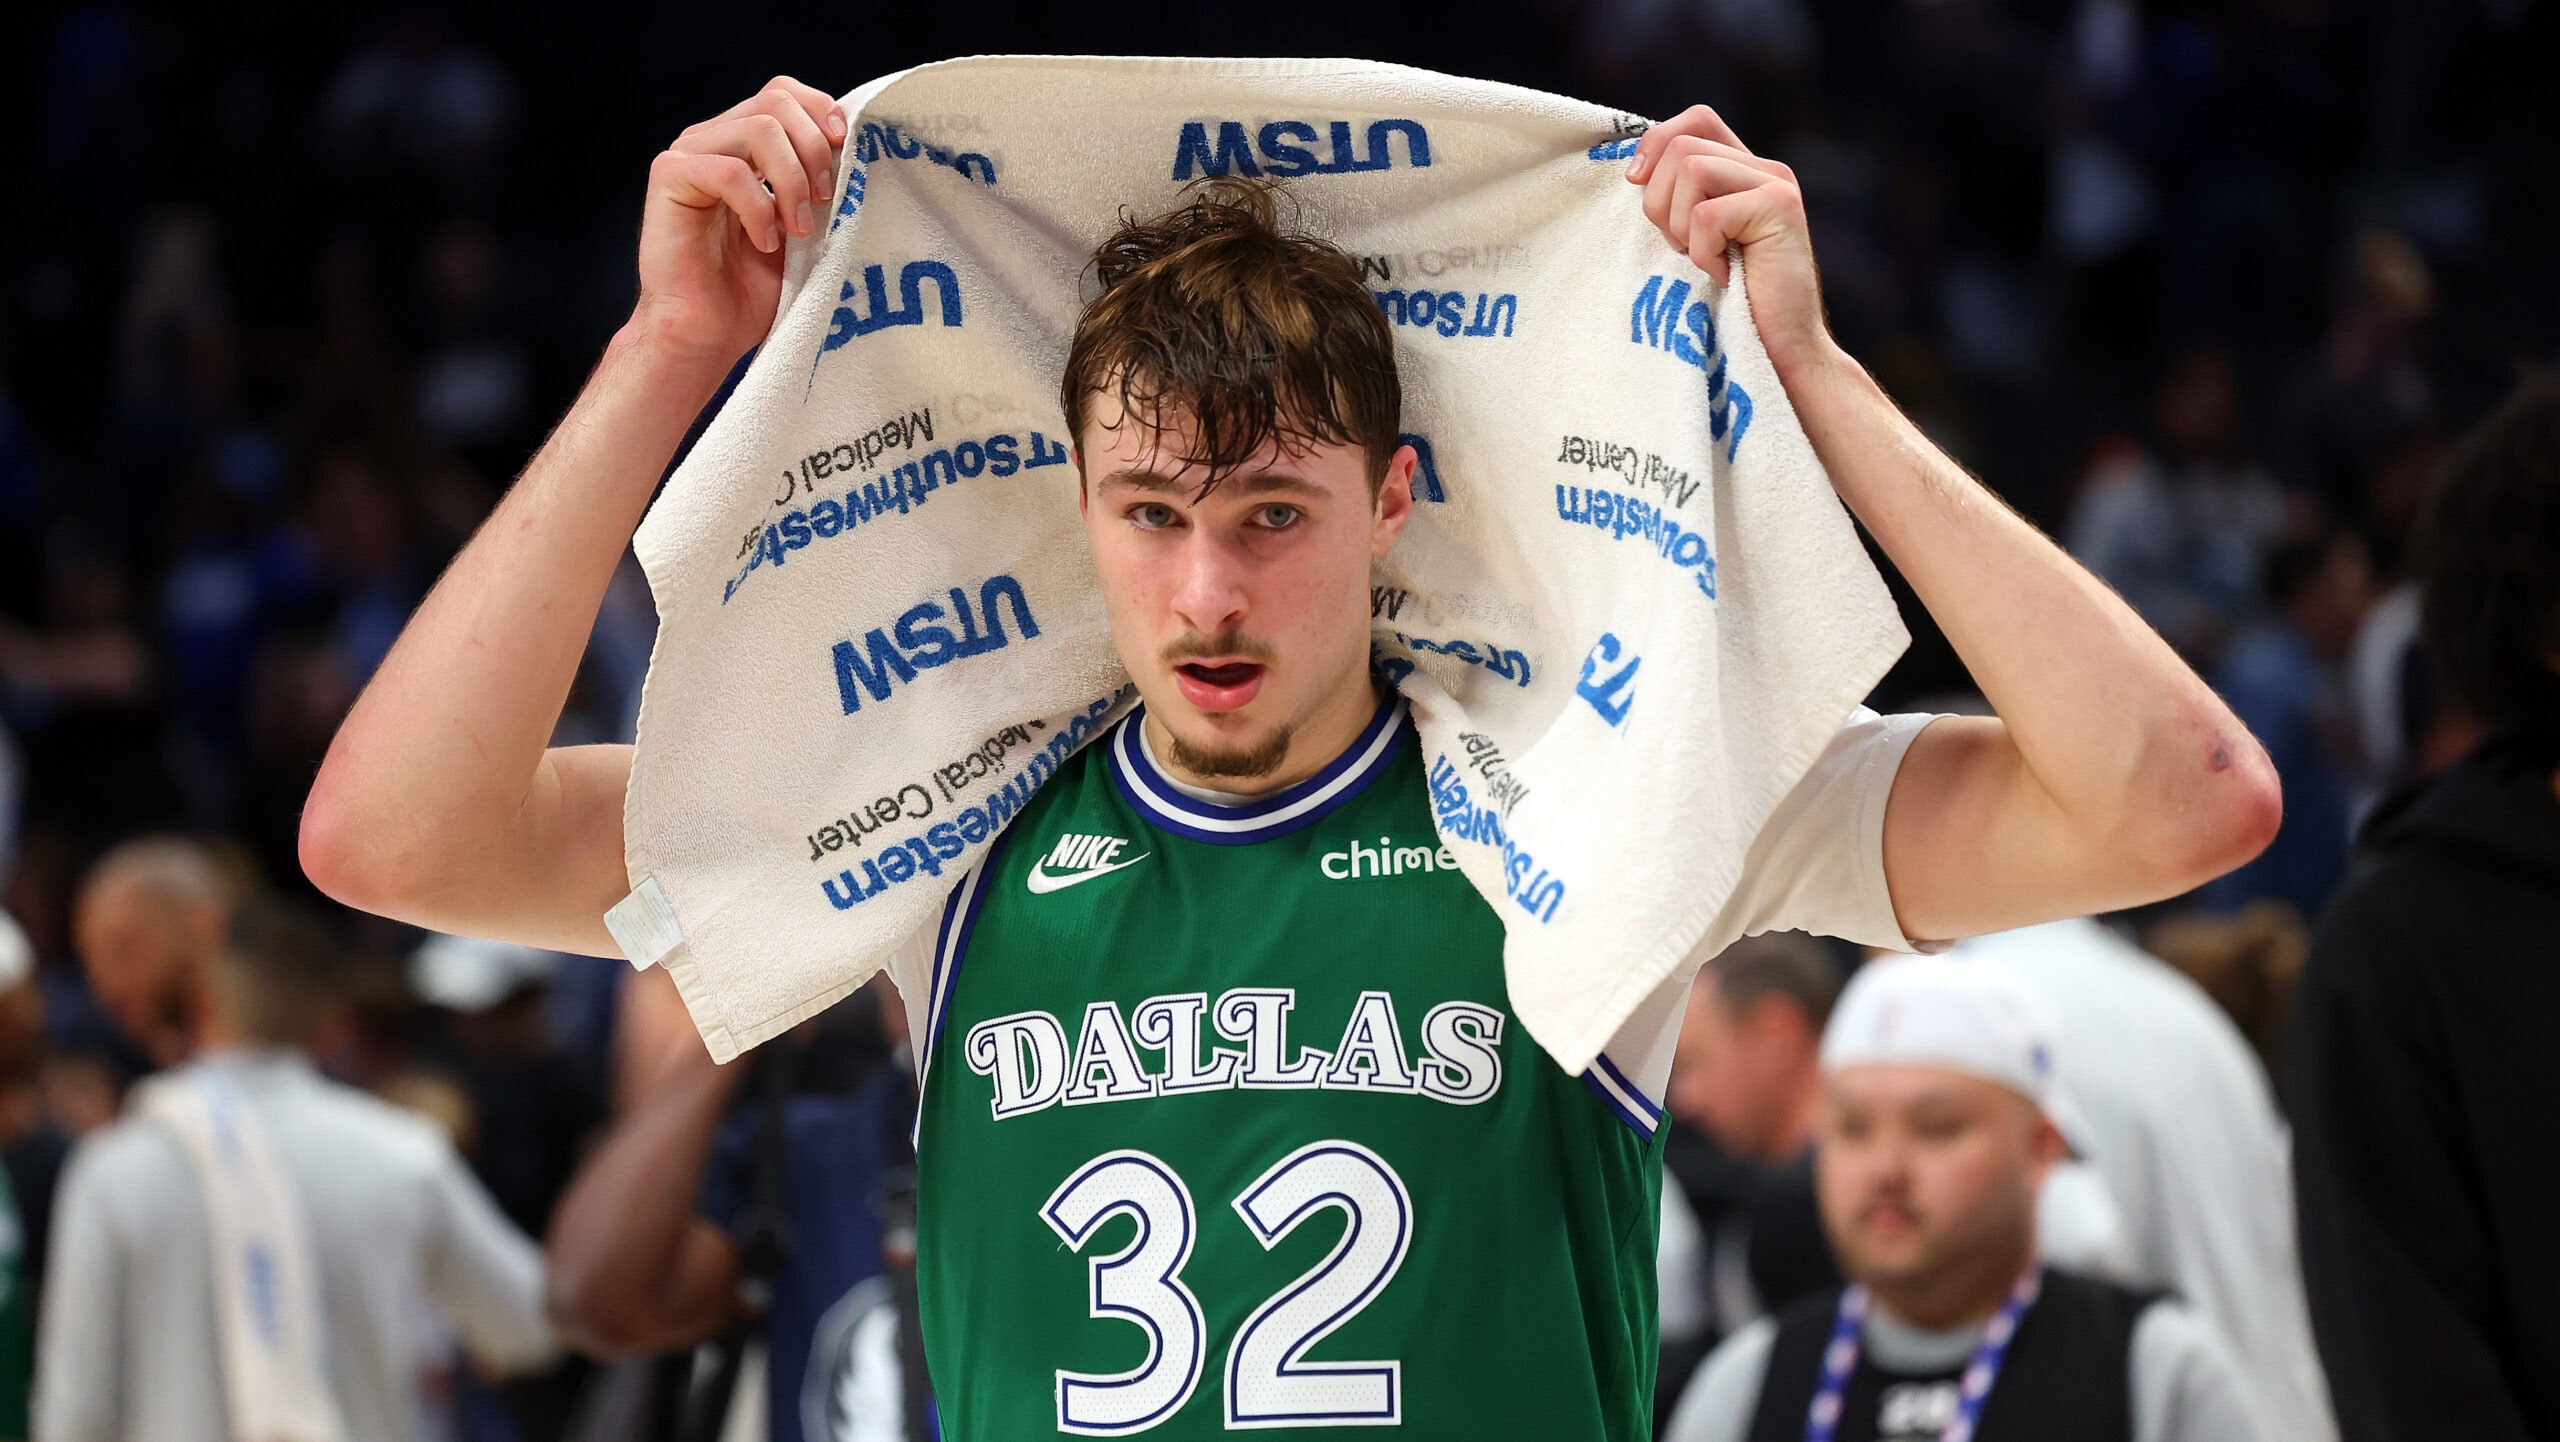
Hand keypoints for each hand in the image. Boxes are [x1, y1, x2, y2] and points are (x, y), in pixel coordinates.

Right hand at [629, 77, 845, 368]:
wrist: (709, 332)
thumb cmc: (754, 288)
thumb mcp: (803, 226)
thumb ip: (819, 183)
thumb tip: (857, 151)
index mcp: (745, 143)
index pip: (786, 93)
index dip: (822, 114)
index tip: (847, 154)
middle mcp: (715, 138)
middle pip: (776, 101)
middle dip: (814, 150)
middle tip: (826, 202)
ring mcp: (690, 154)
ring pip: (758, 129)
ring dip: (792, 181)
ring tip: (797, 229)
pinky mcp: (670, 177)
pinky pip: (729, 171)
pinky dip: (758, 207)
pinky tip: (765, 241)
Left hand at [1625, 106, 1834, 384]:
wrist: (1779, 352)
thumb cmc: (1728, 306)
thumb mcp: (1690, 243)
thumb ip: (1676, 201)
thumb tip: (1632, 172)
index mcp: (1743, 171)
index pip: (1694, 119)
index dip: (1655, 143)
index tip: (1635, 185)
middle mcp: (1764, 168)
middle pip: (1681, 145)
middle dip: (1659, 201)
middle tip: (1680, 248)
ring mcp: (1776, 183)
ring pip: (1690, 169)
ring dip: (1679, 226)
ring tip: (1704, 261)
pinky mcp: (1780, 207)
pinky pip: (1706, 214)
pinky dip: (1701, 252)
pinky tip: (1722, 276)